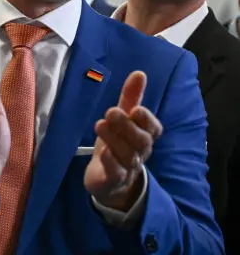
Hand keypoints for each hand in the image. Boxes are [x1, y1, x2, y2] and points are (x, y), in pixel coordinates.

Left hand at [84, 71, 161, 211]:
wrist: (109, 181)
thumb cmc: (117, 144)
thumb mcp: (122, 120)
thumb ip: (130, 98)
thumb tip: (139, 73)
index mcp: (144, 136)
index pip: (153, 129)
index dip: (147, 120)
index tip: (136, 109)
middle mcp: (139, 152)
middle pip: (142, 141)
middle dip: (128, 126)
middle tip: (111, 111)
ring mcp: (127, 168)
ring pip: (127, 156)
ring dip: (115, 139)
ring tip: (100, 124)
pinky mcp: (112, 180)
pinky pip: (116, 173)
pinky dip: (111, 163)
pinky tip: (103, 152)